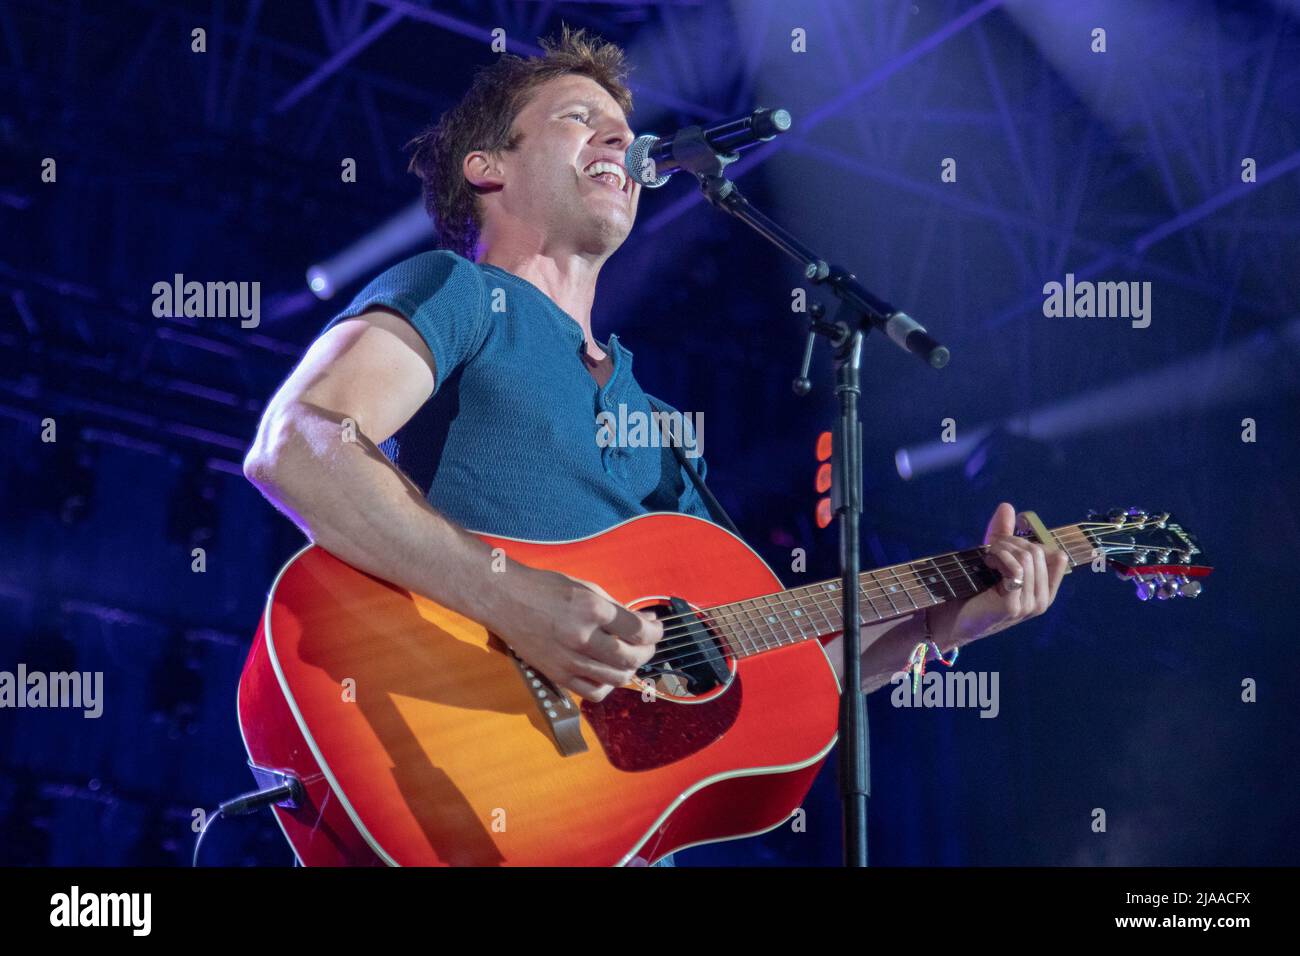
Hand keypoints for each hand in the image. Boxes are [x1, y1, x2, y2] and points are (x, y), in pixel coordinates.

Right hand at [486, 565, 662, 702]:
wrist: (504, 600)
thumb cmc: (545, 589)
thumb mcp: (586, 588)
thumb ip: (617, 608)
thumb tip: (645, 622)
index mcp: (592, 609)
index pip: (638, 630)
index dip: (655, 632)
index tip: (656, 628)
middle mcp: (582, 637)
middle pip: (631, 657)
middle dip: (647, 651)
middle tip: (646, 643)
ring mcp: (569, 660)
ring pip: (617, 678)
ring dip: (631, 669)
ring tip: (630, 657)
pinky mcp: (558, 675)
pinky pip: (594, 692)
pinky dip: (608, 686)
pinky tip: (608, 672)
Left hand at [928, 502, 1068, 648]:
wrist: (949, 620)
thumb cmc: (972, 590)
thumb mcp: (994, 560)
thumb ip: (1003, 535)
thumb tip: (1007, 506)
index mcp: (1044, 592)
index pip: (1057, 557)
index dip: (1032, 542)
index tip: (1006, 543)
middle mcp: (1042, 602)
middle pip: (1038, 552)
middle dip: (1012, 541)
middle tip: (990, 546)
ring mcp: (1029, 606)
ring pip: (1027, 557)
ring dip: (1002, 548)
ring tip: (987, 555)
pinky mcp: (1013, 607)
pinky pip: (1016, 568)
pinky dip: (999, 557)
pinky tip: (986, 563)